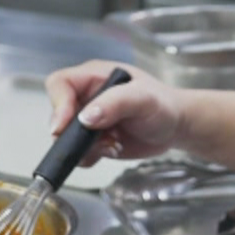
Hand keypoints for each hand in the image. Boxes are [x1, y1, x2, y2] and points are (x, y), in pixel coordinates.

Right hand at [43, 61, 184, 164]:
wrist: (176, 126)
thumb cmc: (164, 104)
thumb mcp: (142, 98)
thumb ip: (114, 103)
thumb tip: (85, 117)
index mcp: (94, 77)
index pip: (60, 84)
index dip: (57, 104)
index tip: (64, 126)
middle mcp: (87, 97)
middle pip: (59, 114)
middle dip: (74, 133)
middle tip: (97, 140)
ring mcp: (90, 120)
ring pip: (66, 138)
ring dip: (87, 147)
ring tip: (114, 143)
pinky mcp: (94, 140)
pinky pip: (78, 153)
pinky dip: (92, 157)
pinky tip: (114, 149)